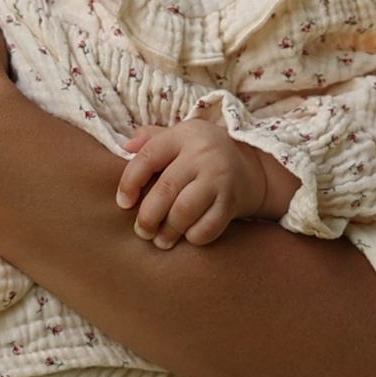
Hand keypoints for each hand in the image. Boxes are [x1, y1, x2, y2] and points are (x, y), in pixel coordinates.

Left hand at [116, 116, 296, 247]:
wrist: (252, 167)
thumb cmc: (203, 154)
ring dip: (168, 231)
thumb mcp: (180, 136)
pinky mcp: (233, 200)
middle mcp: (202, 154)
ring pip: (184, 211)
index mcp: (184, 135)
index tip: (123, 203)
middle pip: (165, 189)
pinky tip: (188, 237)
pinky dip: (194, 236)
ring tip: (161, 240)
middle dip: (148, 216)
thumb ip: (151, 138)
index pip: (148, 157)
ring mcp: (220, 177)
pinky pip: (208, 226)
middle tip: (142, 231)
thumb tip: (124, 148)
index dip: (130, 182)